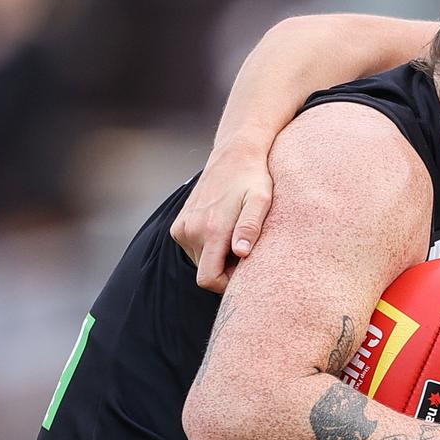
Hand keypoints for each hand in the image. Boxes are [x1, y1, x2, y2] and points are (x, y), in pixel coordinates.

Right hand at [170, 145, 272, 292]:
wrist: (233, 155)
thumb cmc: (253, 179)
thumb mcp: (260, 201)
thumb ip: (250, 227)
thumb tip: (242, 253)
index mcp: (211, 229)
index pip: (208, 279)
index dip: (227, 285)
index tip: (245, 273)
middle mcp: (191, 231)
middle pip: (205, 272)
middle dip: (226, 269)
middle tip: (246, 248)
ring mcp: (182, 227)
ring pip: (200, 261)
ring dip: (218, 257)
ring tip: (236, 234)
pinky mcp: (178, 224)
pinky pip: (193, 248)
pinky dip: (208, 246)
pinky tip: (224, 228)